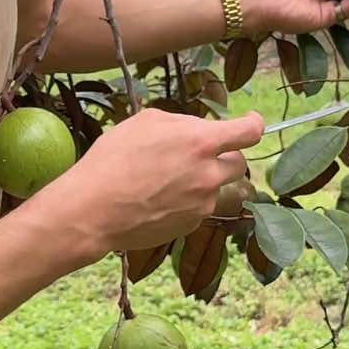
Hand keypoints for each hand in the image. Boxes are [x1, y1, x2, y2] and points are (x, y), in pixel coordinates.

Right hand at [53, 108, 264, 255]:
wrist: (93, 209)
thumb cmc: (113, 159)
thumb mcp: (144, 122)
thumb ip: (181, 123)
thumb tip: (197, 130)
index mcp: (201, 142)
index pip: (249, 132)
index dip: (255, 124)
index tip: (251, 122)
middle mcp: (209, 175)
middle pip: (238, 163)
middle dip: (223, 156)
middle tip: (196, 154)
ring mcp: (202, 204)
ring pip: (215, 187)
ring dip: (201, 180)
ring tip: (165, 179)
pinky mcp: (191, 226)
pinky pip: (198, 208)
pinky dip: (186, 201)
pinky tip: (157, 199)